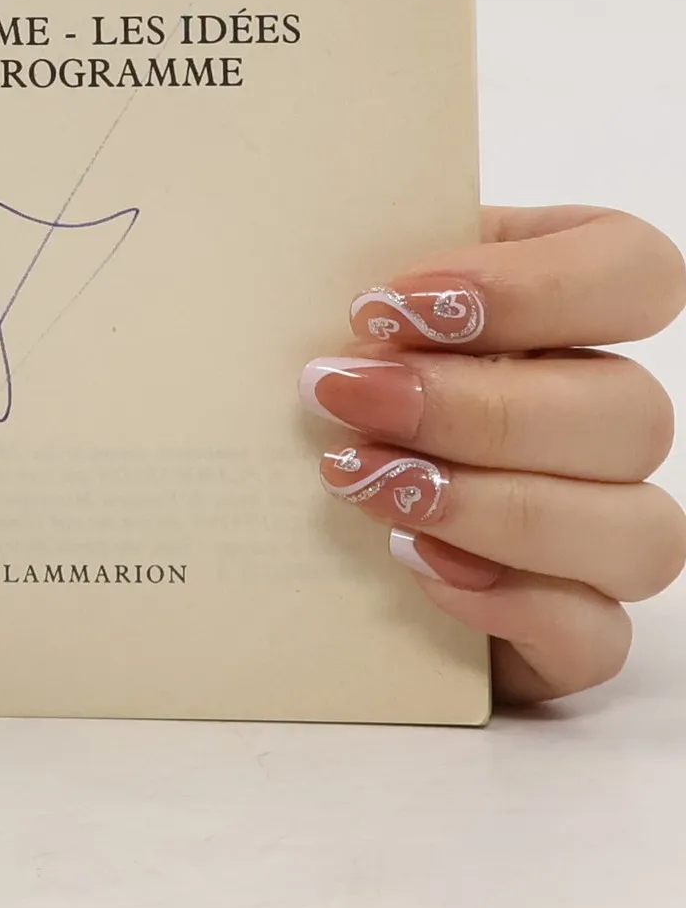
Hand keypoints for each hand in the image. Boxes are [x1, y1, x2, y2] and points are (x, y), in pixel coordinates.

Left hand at [301, 206, 685, 701]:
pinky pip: (594, 636)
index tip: (387, 305)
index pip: (633, 270)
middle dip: (477, 410)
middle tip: (348, 402)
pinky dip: (509, 604)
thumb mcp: (325, 302)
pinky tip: (415, 563)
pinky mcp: (568, 629)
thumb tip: (351, 295)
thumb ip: (353, 274)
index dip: (533, 286)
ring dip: (494, 507)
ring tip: (365, 483)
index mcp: (558, 309)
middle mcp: (600, 416)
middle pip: (633, 412)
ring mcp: (599, 529)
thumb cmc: (317, 373)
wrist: (268, 505)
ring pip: (638, 531)